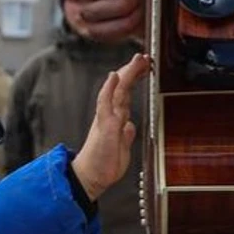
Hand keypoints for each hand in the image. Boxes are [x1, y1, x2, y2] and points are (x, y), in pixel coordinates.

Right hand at [71, 53, 148, 202]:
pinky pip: (105, 103)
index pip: (126, 93)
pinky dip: (109, 89)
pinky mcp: (104, 125)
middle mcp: (111, 114)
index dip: (134, 78)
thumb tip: (131, 125)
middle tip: (143, 56)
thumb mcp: (122, 148)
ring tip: (135, 60)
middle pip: (123, 87)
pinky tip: (113, 77)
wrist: (90, 178)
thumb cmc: (104, 163)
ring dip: (126, 74)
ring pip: (117, 91)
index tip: (143, 65)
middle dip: (133, 71)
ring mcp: (107, 118)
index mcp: (116, 118)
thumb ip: (126, 135)